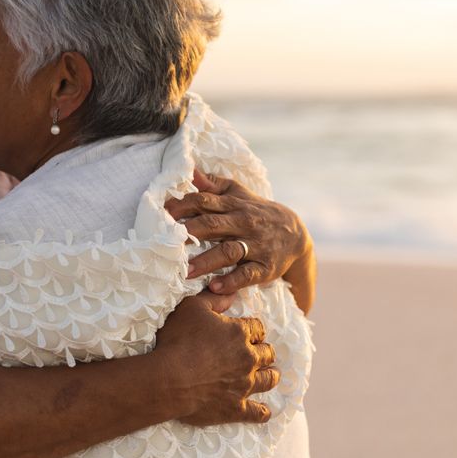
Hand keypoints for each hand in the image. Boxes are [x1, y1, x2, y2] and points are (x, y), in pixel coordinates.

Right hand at [153, 293, 278, 425]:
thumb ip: (215, 298)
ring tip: (269, 375)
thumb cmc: (178, 340)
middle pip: (267, 353)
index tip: (250, 332)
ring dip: (269, 376)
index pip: (258, 328)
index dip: (254, 329)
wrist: (168, 379)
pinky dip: (262, 412)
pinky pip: (258, 412)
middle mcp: (247, 358)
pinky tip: (265, 412)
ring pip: (268, 380)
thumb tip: (233, 294)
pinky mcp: (236, 408)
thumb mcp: (192, 307)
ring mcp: (244, 385)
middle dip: (264, 351)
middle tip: (259, 353)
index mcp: (239, 333)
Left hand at [165, 169, 312, 297]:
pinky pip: (247, 275)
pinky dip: (231, 281)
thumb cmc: (256, 212)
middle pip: (213, 225)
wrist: (295, 234)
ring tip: (185, 271)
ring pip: (228, 251)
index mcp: (233, 205)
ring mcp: (255, 246)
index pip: (204, 201)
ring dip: (206, 261)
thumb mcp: (238, 193)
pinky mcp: (265, 268)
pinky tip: (214, 286)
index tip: (161, 214)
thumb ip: (213, 184)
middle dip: (189, 232)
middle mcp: (243, 223)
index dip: (182, 206)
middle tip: (166, 243)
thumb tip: (189, 171)